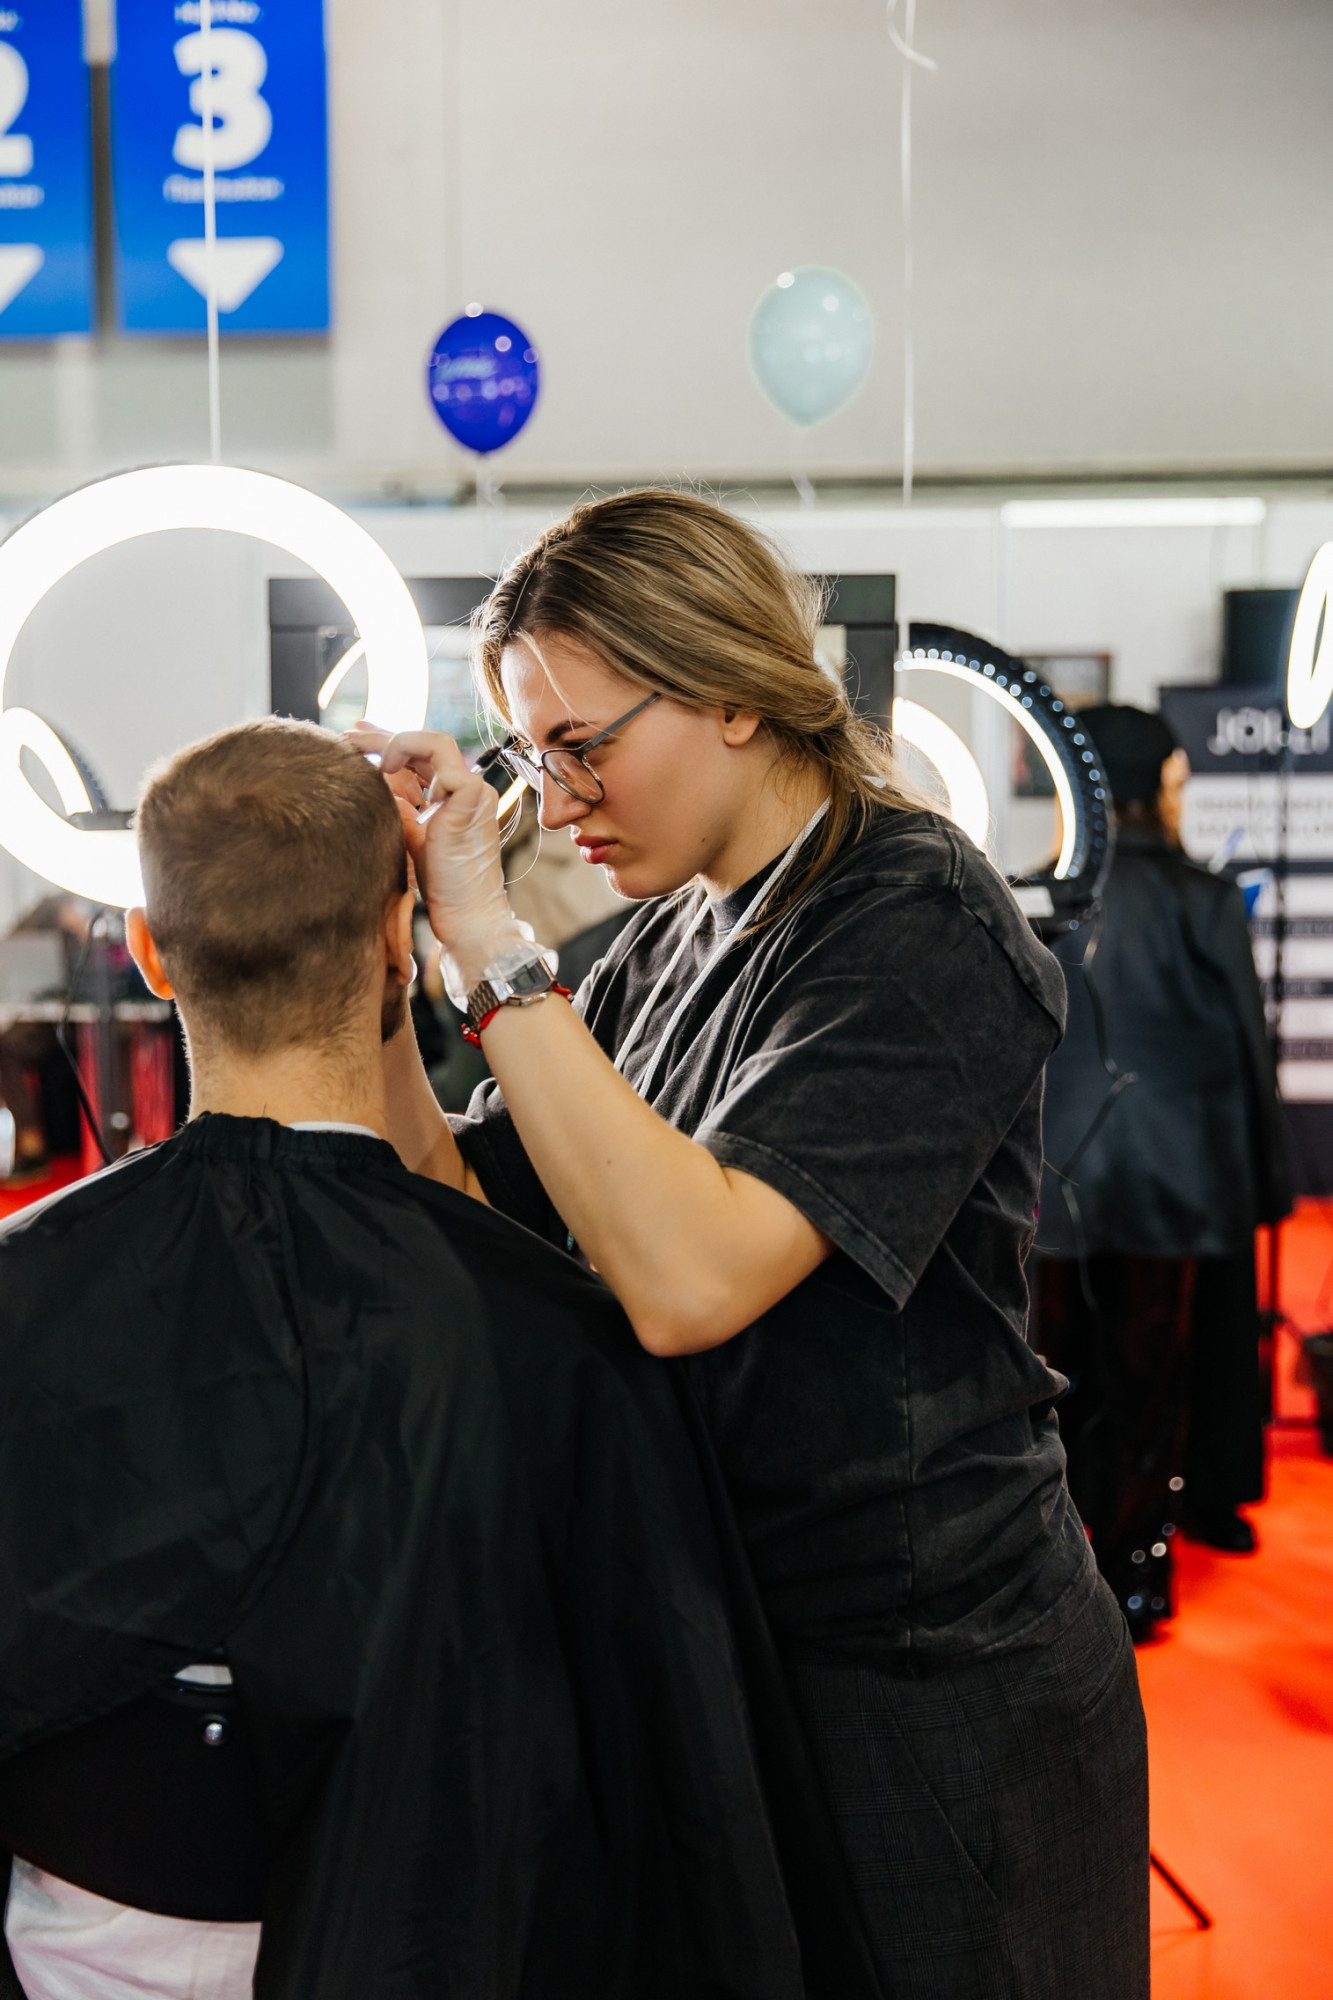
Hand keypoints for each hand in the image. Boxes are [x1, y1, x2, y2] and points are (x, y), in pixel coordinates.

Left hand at [348, 723, 527, 1000]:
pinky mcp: (472, 799)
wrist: (466, 914)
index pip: (421, 754)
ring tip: (372, 762)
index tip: (355, 735)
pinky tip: (388, 779)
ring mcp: (473, 791)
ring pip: (436, 742)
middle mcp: (467, 788)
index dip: (388, 741)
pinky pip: (443, 767)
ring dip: (398, 743)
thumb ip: (399, 806)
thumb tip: (370, 779)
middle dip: (384, 735)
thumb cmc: (439, 884)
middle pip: (426, 741)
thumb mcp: (409, 834)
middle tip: (349, 735)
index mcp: (453, 796)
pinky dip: (413, 766)